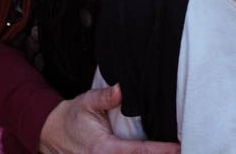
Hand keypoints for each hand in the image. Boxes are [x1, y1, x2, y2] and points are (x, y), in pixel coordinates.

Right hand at [39, 84, 180, 153]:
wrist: (51, 134)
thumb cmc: (72, 117)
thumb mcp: (86, 102)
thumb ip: (105, 97)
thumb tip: (120, 89)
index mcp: (103, 149)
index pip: (138, 152)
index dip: (160, 151)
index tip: (178, 148)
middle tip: (184, 149)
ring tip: (173, 152)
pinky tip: (153, 153)